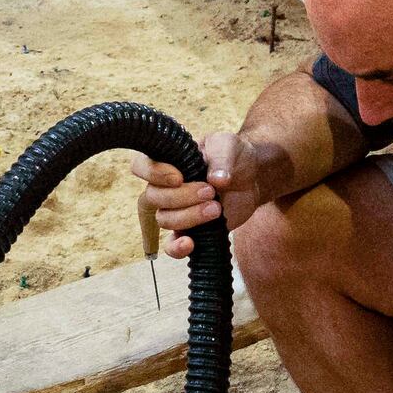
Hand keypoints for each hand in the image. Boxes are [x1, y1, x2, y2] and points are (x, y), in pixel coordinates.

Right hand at [143, 135, 274, 253]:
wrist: (252, 177)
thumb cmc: (233, 155)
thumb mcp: (229, 145)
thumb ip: (221, 158)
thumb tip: (216, 180)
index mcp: (168, 160)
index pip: (141, 167)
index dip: (154, 174)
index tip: (179, 178)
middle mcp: (165, 186)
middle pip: (153, 197)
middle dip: (182, 197)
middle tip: (211, 191)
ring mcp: (175, 209)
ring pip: (164, 219)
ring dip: (189, 216)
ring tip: (217, 208)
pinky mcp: (189, 229)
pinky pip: (172, 244)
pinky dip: (177, 247)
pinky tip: (191, 244)